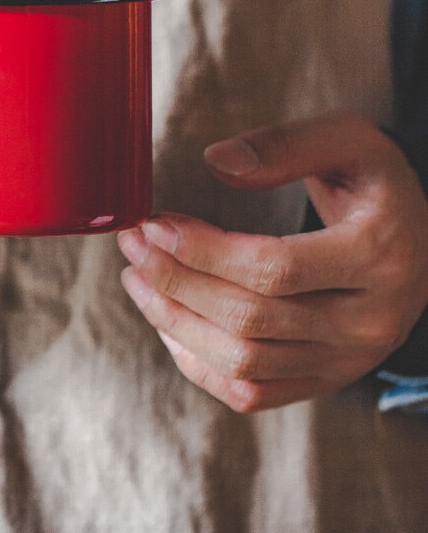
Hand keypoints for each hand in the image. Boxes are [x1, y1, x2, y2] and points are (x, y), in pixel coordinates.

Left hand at [118, 112, 427, 411]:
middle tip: (133, 246)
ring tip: (137, 281)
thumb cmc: (375, 183)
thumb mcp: (349, 140)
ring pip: (244, 362)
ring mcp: (348, 359)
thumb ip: (287, 144)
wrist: (419, 240)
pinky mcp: (326, 378)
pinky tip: (169, 324)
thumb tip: (216, 161)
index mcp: (378, 255)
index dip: (202, 250)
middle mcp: (368, 320)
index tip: (152, 225)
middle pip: (250, 319)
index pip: (274, 268)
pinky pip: (253, 392)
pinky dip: (200, 364)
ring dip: (176, 323)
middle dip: (176, 282)